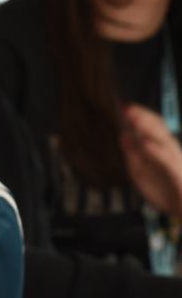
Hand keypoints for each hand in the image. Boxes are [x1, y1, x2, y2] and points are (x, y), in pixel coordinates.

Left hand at [120, 103, 181, 218]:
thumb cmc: (165, 190)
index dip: (138, 116)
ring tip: (133, 118)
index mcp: (161, 148)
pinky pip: (167, 159)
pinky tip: (144, 143)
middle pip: (158, 128)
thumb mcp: (139, 170)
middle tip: (126, 107)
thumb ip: (131, 153)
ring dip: (147, 127)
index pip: (150, 127)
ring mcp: (176, 159)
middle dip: (142, 116)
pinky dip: (155, 150)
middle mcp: (170, 150)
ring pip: (163, 139)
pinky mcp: (179, 171)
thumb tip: (122, 133)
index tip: (121, 106)